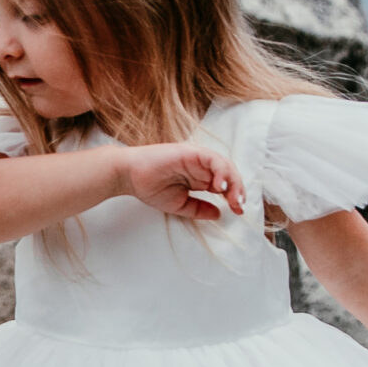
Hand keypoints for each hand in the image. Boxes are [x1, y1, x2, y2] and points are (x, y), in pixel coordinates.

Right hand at [119, 143, 245, 221]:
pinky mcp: (191, 152)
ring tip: (233, 198)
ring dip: (233, 181)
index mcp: (200, 178)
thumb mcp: (180, 205)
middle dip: (237, 190)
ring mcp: (197, 158)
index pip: (225, 185)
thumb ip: (199, 209)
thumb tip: (219, 214)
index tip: (238, 211)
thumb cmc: (149, 187)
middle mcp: (201, 166)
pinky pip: (212, 159)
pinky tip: (220, 186)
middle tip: (239, 206)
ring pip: (225, 165)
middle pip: (229, 174)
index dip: (234, 196)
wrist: (128, 175)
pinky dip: (220, 171)